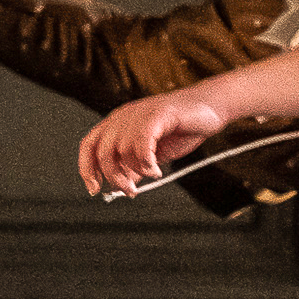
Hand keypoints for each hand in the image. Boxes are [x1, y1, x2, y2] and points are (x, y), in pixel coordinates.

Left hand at [80, 87, 237, 196]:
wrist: (211, 108)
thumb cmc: (182, 127)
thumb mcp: (153, 153)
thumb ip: (135, 167)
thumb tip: (123, 187)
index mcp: (118, 123)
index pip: (89, 145)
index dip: (87, 169)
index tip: (94, 189)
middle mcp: (124, 116)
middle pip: (103, 151)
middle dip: (114, 177)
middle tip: (131, 190)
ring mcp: (140, 113)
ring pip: (122, 149)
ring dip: (136, 170)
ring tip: (152, 175)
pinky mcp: (157, 114)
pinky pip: (141, 142)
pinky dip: (146, 162)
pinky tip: (157, 169)